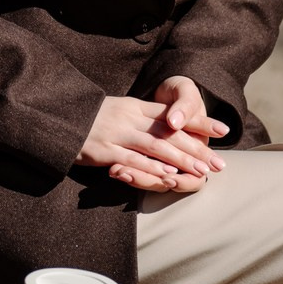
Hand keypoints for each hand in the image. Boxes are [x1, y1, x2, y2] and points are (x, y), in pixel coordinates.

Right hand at [78, 78, 228, 192]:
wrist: (58, 115)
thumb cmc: (92, 117)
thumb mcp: (121, 111)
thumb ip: (143, 118)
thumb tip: (171, 126)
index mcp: (136, 107)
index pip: (175, 114)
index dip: (200, 121)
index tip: (224, 130)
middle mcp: (130, 118)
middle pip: (170, 132)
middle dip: (197, 148)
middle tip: (219, 162)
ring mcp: (117, 134)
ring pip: (156, 147)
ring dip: (181, 160)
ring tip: (202, 172)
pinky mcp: (104, 150)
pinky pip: (132, 160)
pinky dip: (152, 169)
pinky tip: (168, 176)